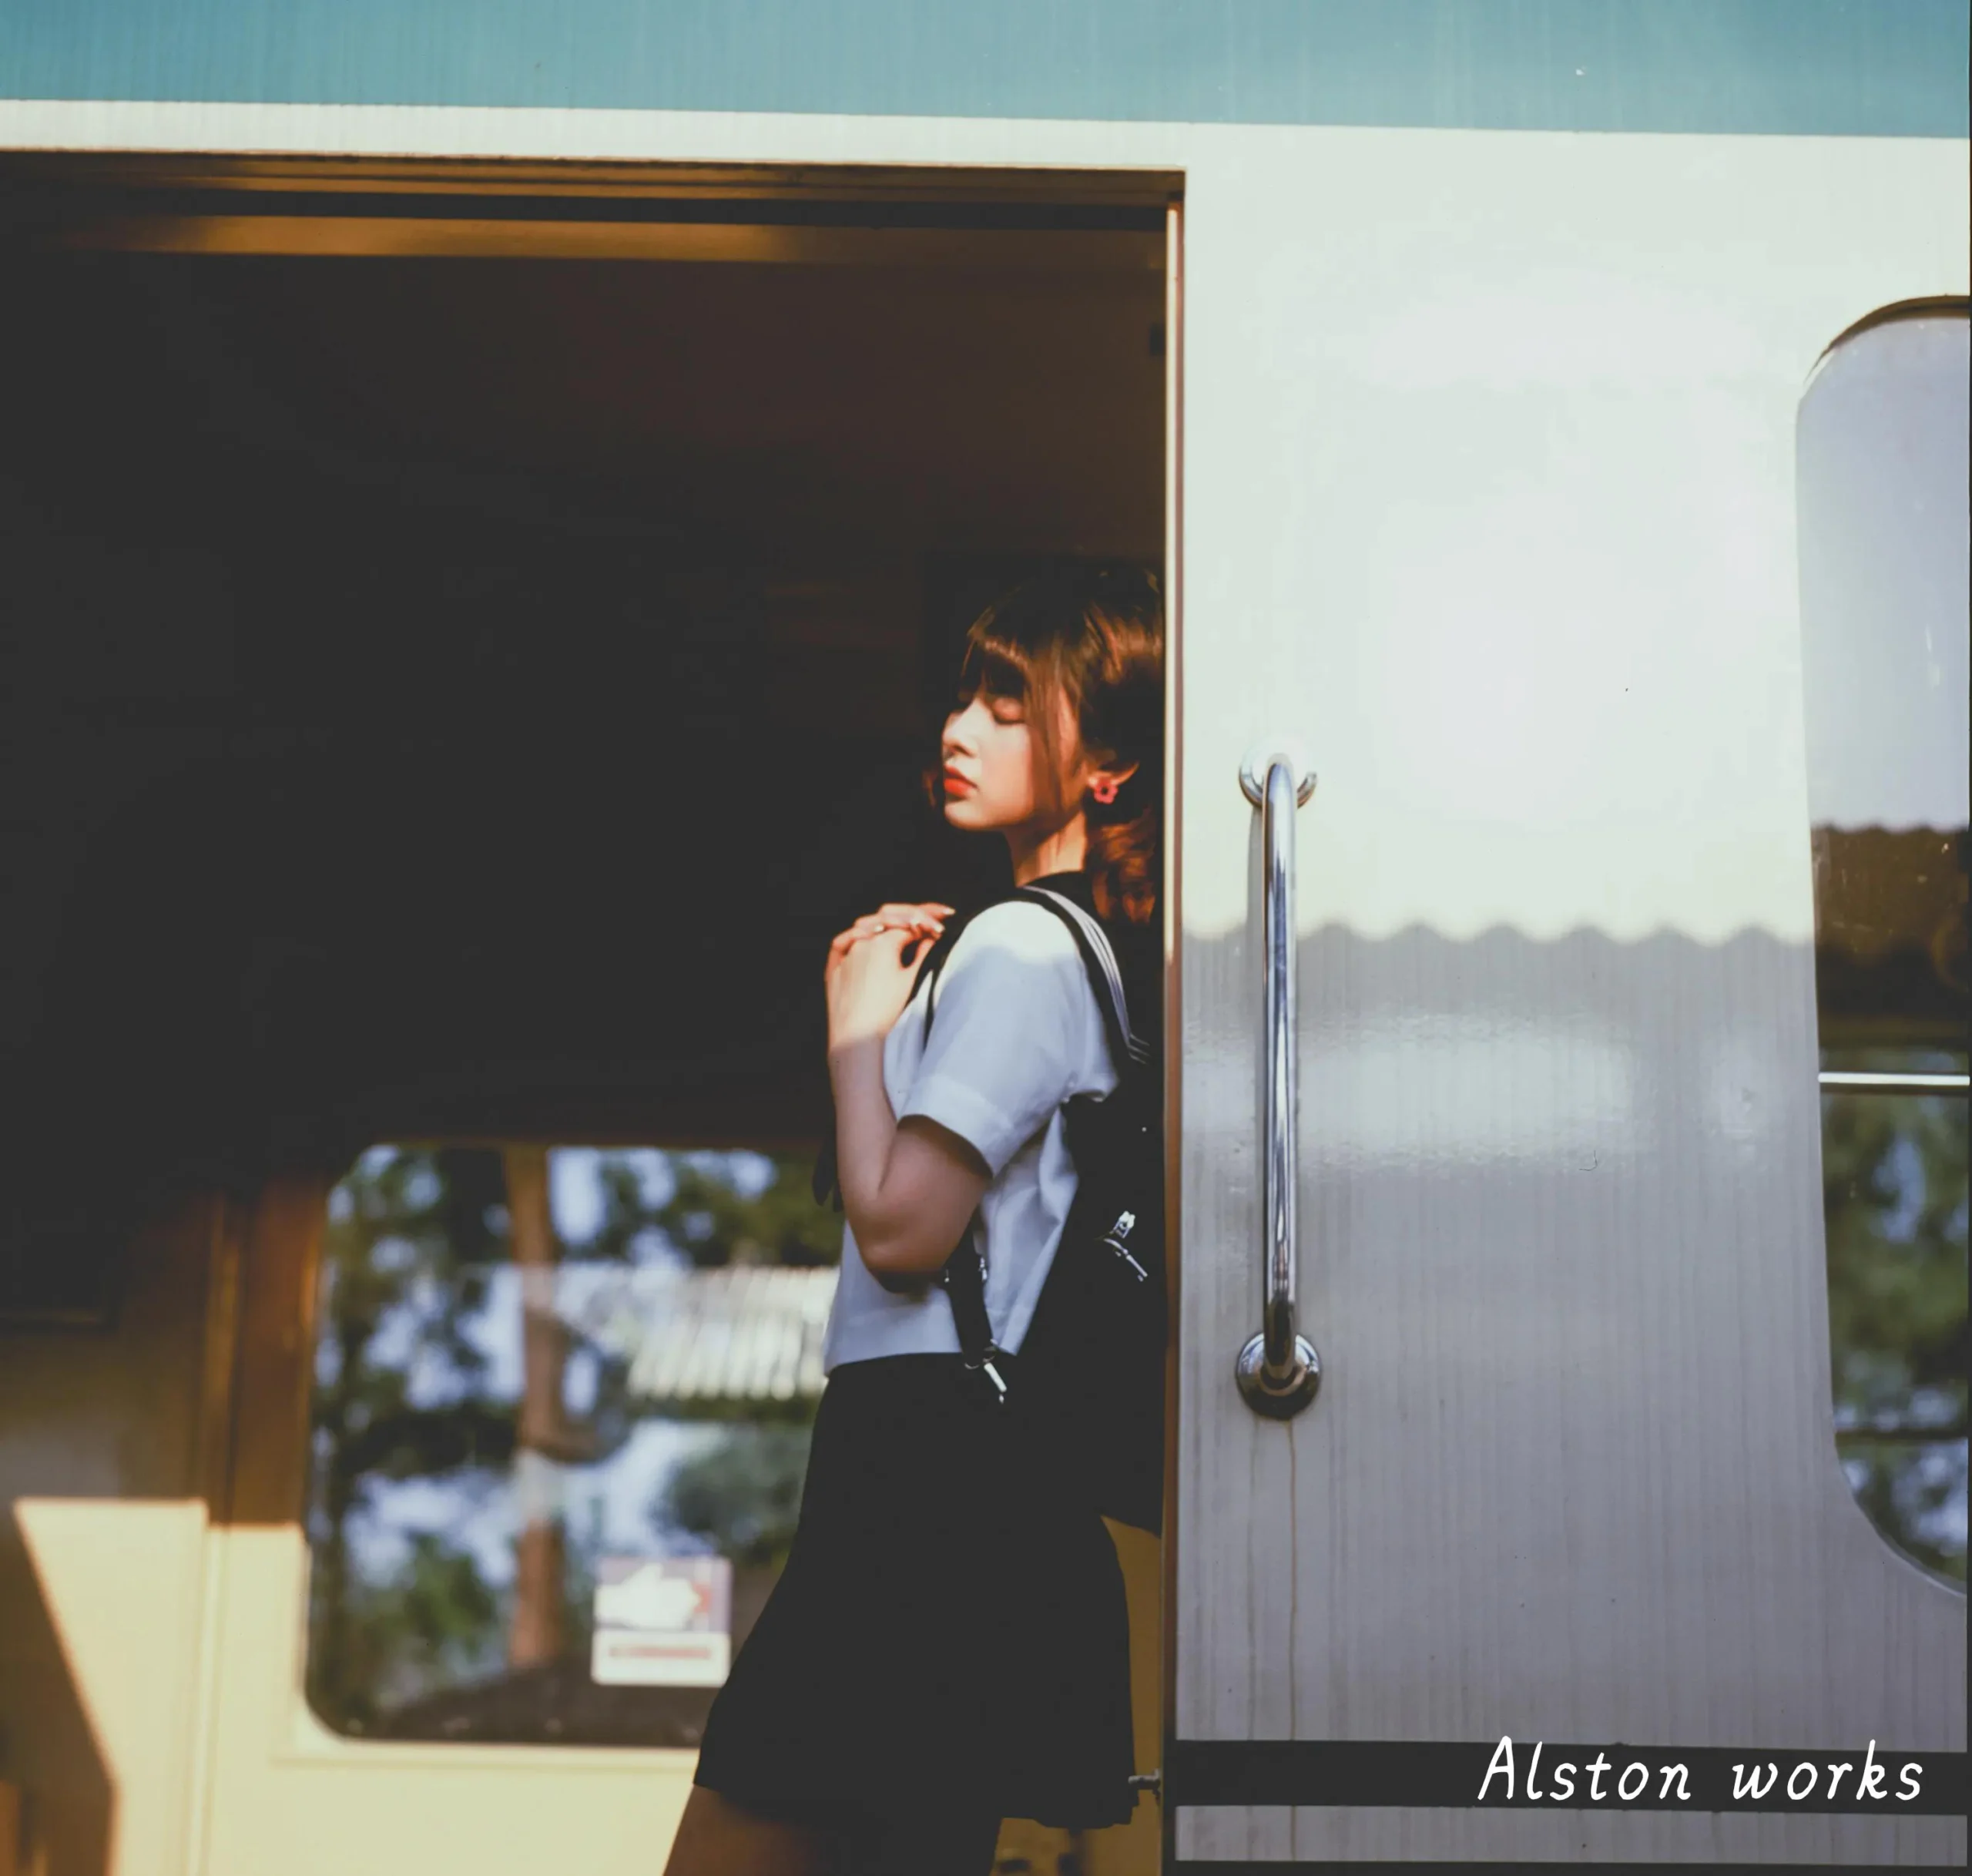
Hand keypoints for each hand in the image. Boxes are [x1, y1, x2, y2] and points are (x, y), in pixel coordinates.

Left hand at [824, 902, 951, 1049]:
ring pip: (865, 927)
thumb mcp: (912, 981)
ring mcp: (845, 954)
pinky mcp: (833, 969)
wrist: (857, 1038)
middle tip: (929, 920)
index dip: (928, 924)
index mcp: (883, 943)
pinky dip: (855, 936)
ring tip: (901, 929)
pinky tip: (863, 936)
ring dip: (886, 925)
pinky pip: (842, 942)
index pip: (911, 925)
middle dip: (911, 916)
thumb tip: (929, 939)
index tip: (940, 928)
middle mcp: (861, 943)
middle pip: (889, 918)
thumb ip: (923, 954)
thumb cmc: (886, 1012)